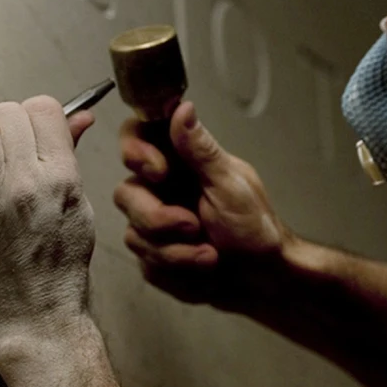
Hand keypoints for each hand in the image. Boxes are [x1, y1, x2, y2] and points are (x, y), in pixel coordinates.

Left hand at [0, 96, 96, 346]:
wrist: (38, 318)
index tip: (27, 138)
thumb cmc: (59, 267)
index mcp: (63, 177)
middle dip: (4, 130)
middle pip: (7, 113)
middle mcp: (30, 182)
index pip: (43, 108)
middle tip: (3, 159)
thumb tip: (78, 117)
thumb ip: (71, 157)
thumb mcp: (78, 207)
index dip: (32, 118)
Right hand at [114, 102, 293, 307]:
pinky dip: (178, 270)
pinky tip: (202, 270)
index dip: (135, 151)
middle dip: (159, 219)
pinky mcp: (152, 256)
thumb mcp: (230, 184)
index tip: (159, 172)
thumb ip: (200, 149)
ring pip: (135, 235)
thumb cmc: (254, 227)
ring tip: (211, 255)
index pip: (135, 137)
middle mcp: (159, 189)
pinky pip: (145, 263)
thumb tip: (183, 107)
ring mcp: (152, 225)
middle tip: (195, 227)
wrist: (261, 278)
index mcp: (179, 161)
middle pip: (125, 194)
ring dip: (177, 252)